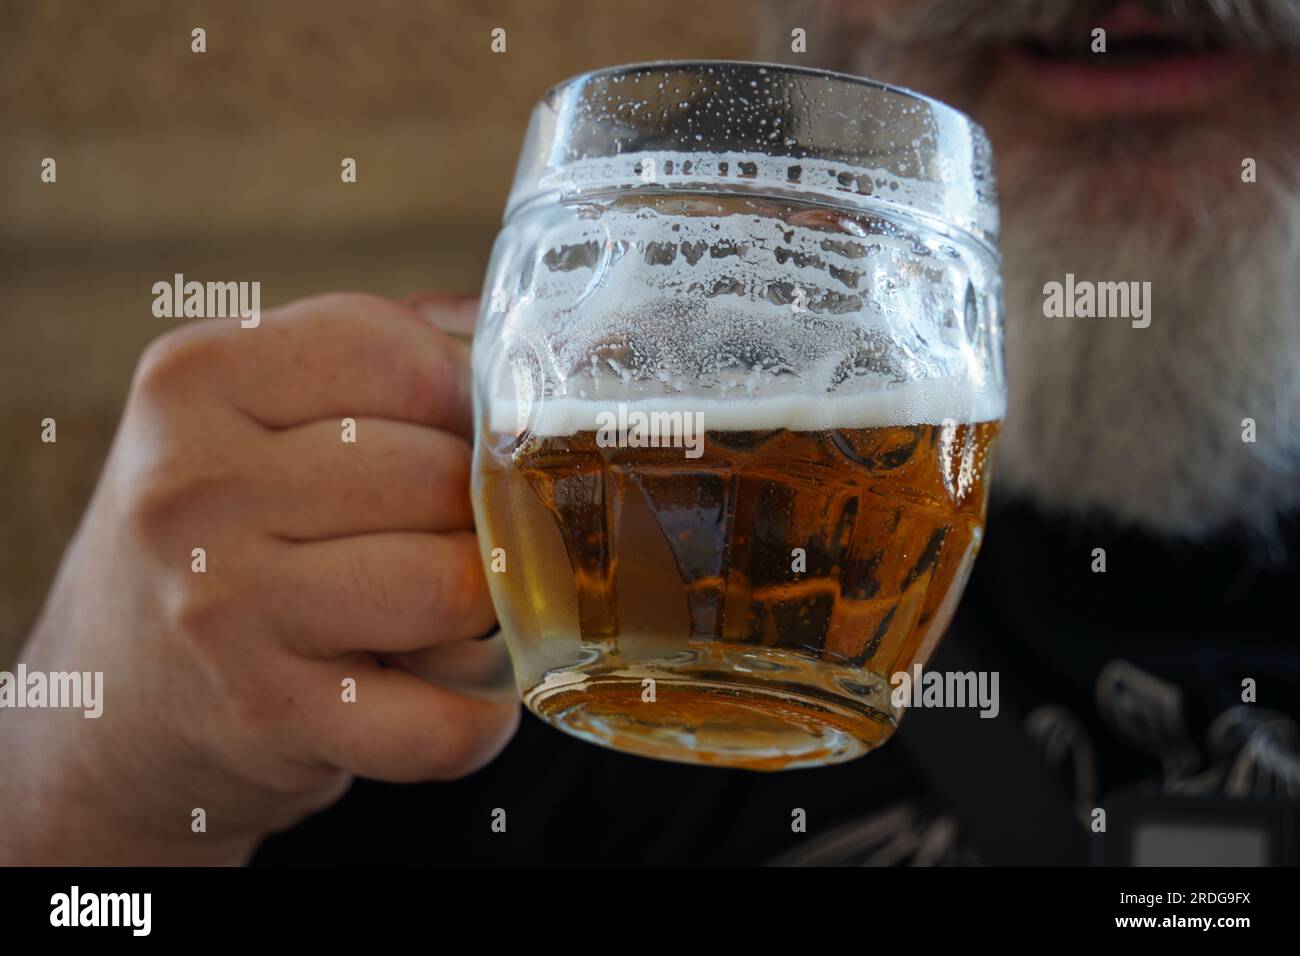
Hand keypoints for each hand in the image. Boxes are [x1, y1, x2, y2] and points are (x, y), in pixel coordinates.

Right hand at [0, 292, 517, 864]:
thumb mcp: (247, 411)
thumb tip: (501, 326)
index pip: (404, 357)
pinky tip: (452, 691)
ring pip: (452, 586)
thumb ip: (373, 354)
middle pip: (442, 477)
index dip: (464, 400)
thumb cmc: (218, 531)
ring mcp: (225, 607)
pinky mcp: (268, 716)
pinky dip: (476, 719)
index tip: (459, 434)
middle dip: (474, 512)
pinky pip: (439, 721)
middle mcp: (194, 486)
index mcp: (196, 380)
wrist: (111, 695)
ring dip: (480, 608)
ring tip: (446, 607)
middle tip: (448, 535)